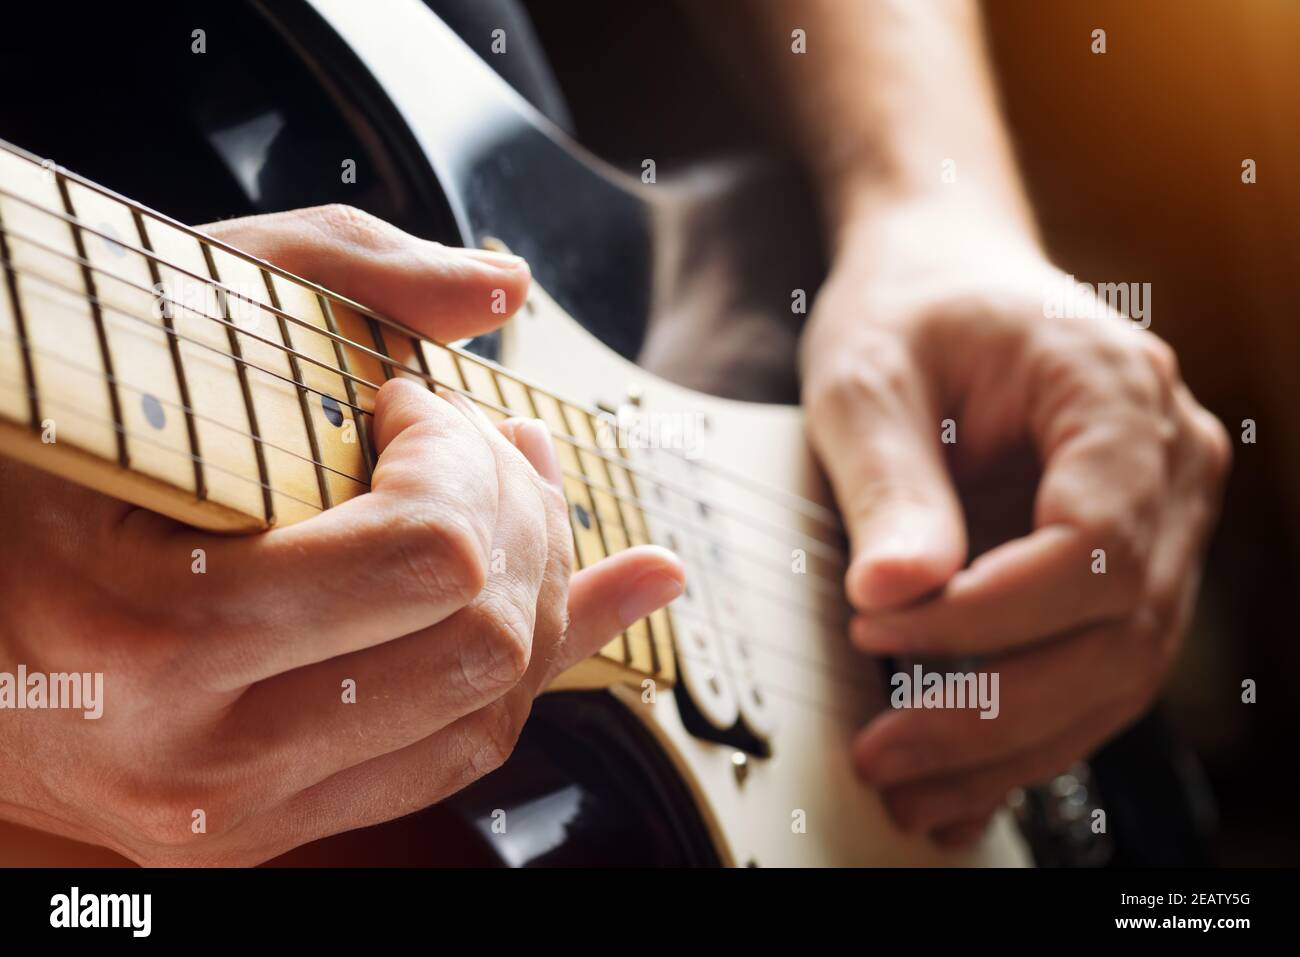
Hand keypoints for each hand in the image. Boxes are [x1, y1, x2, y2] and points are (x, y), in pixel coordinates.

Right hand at [0, 205, 684, 864]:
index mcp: (154, 628)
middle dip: (514, 514)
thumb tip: (505, 289)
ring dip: (535, 583)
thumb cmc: (36, 456)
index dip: (456, 455)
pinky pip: (459, 756)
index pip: (429, 553)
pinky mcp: (268, 831)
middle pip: (482, 640)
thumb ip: (338, 268)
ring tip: (509, 495)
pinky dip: (537, 659)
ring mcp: (239, 811)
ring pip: (491, 709)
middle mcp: (200, 755)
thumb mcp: (158, 322)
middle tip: (467, 446)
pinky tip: (589, 588)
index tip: (403, 403)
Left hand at [801, 197, 1229, 846]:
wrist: (942, 277)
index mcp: (1115, 395)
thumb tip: (897, 594)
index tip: (881, 632)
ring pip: (1117, 670)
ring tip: (911, 790)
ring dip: (1011, 744)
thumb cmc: (909, 309)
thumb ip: (889, 481)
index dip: (989, 613)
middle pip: (1119, 628)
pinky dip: (1027, 729)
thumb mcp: (868, 375)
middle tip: (885, 752)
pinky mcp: (1126, 564)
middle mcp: (1167, 464)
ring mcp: (1161, 520)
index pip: (1091, 542)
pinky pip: (1094, 666)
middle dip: (995, 709)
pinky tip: (958, 780)